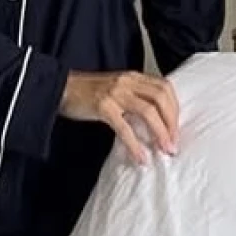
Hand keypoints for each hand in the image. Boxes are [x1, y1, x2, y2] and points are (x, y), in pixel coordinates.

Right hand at [59, 70, 179, 163]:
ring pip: (148, 111)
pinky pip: (125, 128)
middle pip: (161, 98)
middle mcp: (127, 82)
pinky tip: (140, 157)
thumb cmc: (88, 92)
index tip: (175, 129)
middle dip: (172, 122)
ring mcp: (115, 93)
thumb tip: (156, 122)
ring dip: (160, 132)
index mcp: (133, 77)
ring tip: (164, 150)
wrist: (60, 88)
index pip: (164, 88)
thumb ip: (135, 98)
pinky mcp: (103, 107)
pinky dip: (135, 144)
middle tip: (173, 143)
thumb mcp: (117, 89)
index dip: (174, 109)